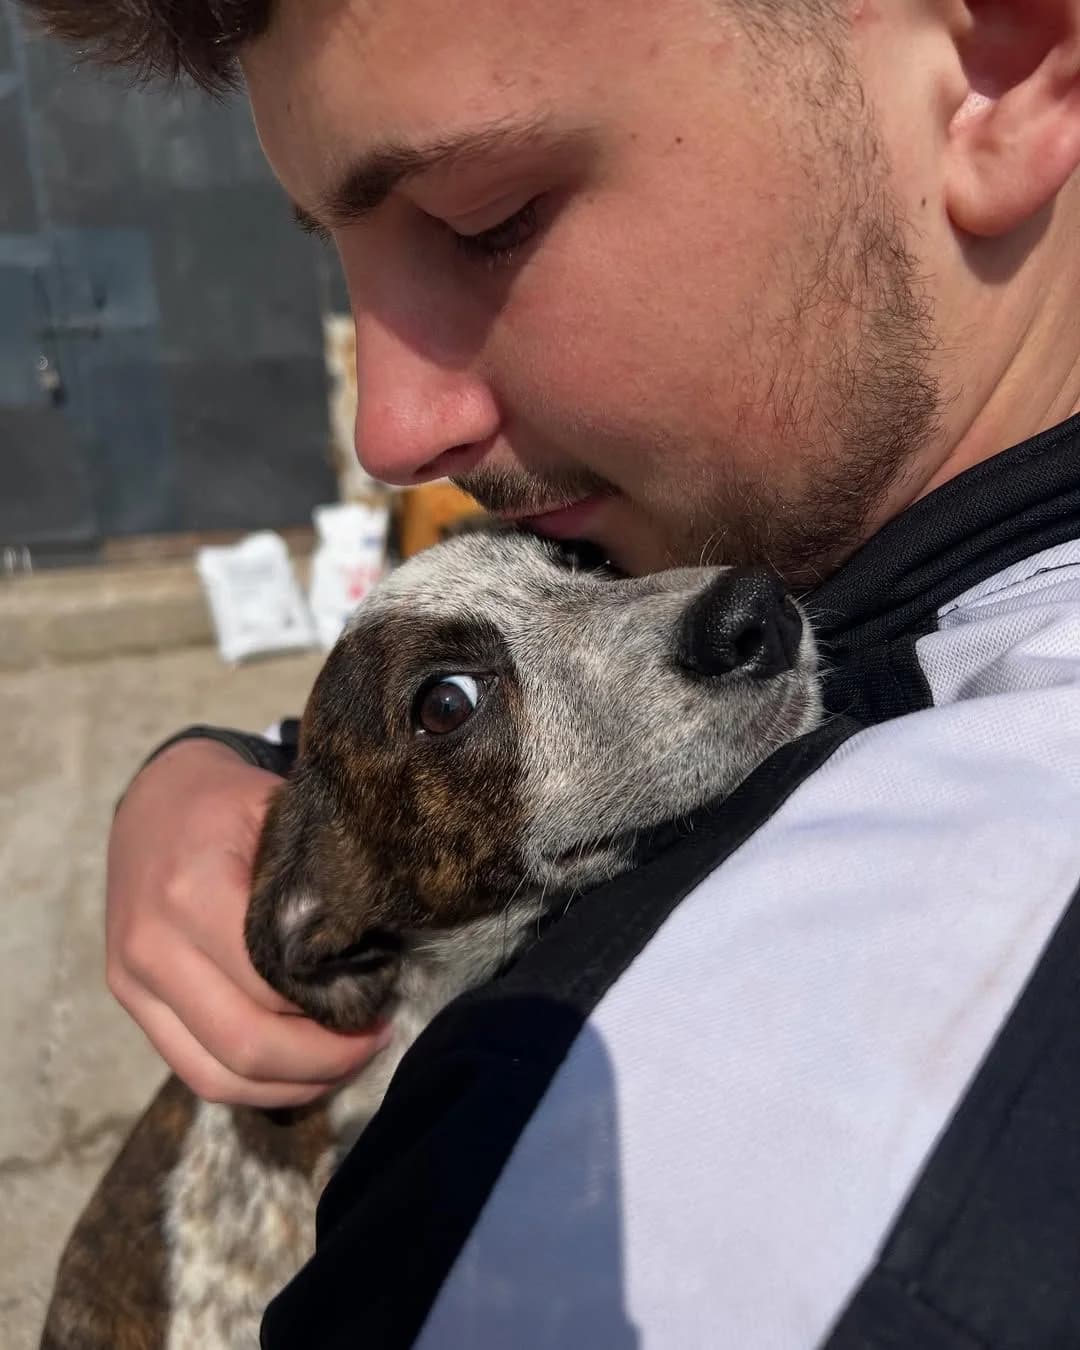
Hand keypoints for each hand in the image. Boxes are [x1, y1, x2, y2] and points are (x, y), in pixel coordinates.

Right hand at [106, 739, 387, 1106]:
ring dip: (291, 1084)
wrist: (156, 795)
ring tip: (347, 1060)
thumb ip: (321, 882)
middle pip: (246, 1044)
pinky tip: (301, 1069)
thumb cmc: (232, 802)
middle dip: (323, 1057)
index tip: (386, 995)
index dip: (336, 1005)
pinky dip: (253, 1086)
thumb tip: (386, 949)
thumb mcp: (283, 816)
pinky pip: (194, 1071)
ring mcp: (132, 982)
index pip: (274, 984)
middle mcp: (153, 946)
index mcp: (193, 891)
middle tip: (376, 1036)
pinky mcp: (129, 1003)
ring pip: (216, 1077)